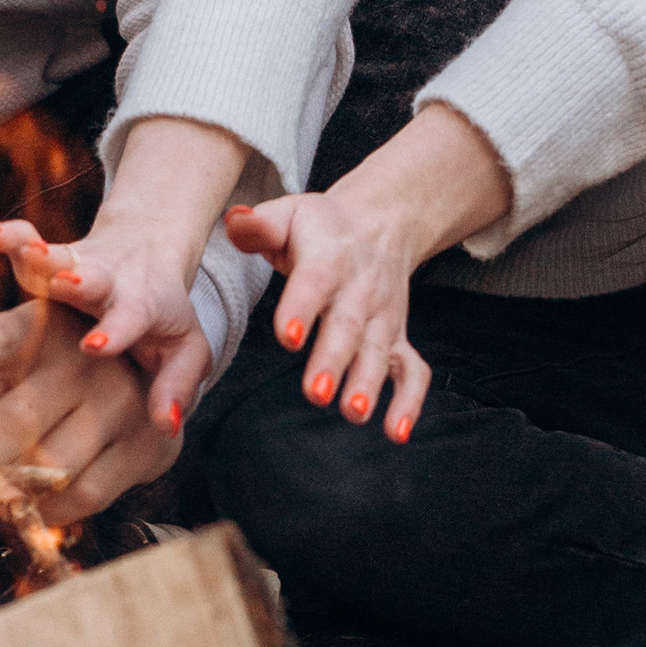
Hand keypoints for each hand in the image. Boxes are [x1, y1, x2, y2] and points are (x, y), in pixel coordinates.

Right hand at [0, 212, 211, 431]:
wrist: (148, 255)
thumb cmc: (165, 319)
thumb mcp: (185, 350)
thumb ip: (177, 384)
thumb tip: (167, 426)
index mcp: (141, 306)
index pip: (129, 319)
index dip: (114, 331)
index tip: (95, 346)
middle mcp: (109, 284)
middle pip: (92, 279)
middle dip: (76, 281)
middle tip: (63, 283)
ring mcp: (77, 268)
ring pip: (57, 257)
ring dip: (38, 254)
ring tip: (18, 247)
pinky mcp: (50, 257)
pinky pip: (26, 243)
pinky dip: (9, 237)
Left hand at [0, 296, 203, 523]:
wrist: (148, 380)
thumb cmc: (53, 382)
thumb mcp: (4, 378)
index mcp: (37, 328)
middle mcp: (82, 359)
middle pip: (15, 420)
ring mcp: (118, 402)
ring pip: (50, 467)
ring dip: (3, 497)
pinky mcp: (143, 446)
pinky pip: (83, 495)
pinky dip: (45, 513)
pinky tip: (22, 510)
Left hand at [223, 102, 511, 444]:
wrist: (381, 223)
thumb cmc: (320, 226)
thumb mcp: (289, 213)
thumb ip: (258, 225)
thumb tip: (234, 221)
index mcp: (328, 258)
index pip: (314, 282)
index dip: (302, 308)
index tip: (288, 336)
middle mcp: (360, 291)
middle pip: (347, 327)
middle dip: (334, 360)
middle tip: (316, 392)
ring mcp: (382, 318)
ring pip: (378, 353)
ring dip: (367, 384)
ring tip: (353, 413)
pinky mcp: (397, 339)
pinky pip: (411, 371)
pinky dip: (410, 402)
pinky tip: (397, 433)